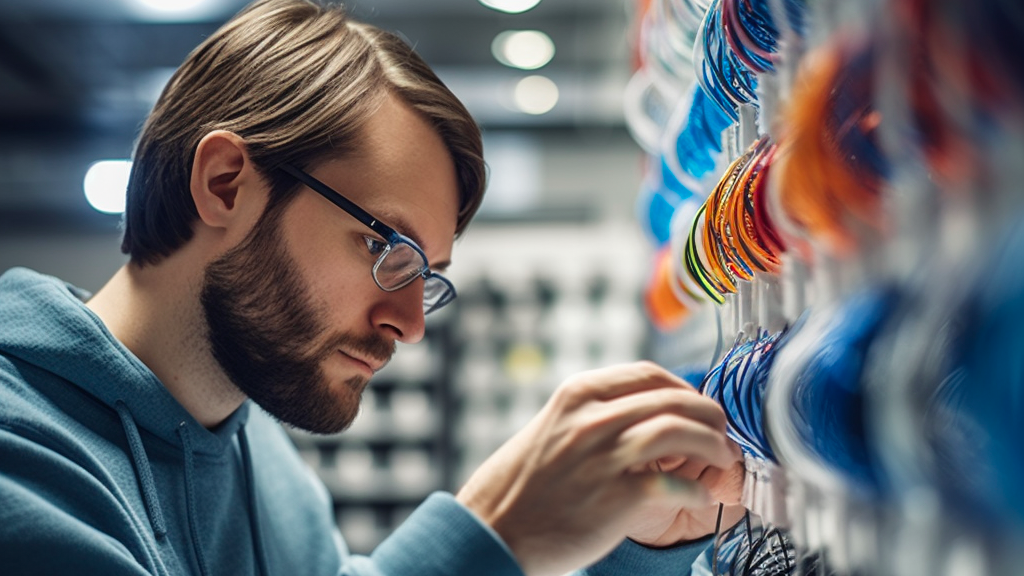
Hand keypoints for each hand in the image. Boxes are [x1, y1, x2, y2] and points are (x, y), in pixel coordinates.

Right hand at [455, 361, 742, 575]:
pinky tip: (699, 498)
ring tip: (723, 459)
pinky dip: (696, 491)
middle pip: (675, 399)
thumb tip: (644, 414)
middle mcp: (593, 418)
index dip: (685, 388)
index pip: (650, 374)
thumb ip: (594, 416)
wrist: (493, 530)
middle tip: (722, 433)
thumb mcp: (552, 428)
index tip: (697, 405)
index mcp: (578, 395)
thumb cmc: (521, 485)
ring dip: (713, 445)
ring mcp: (605, 456)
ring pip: (681, 431)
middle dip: (709, 415)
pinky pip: (675, 485)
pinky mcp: (616, 497)